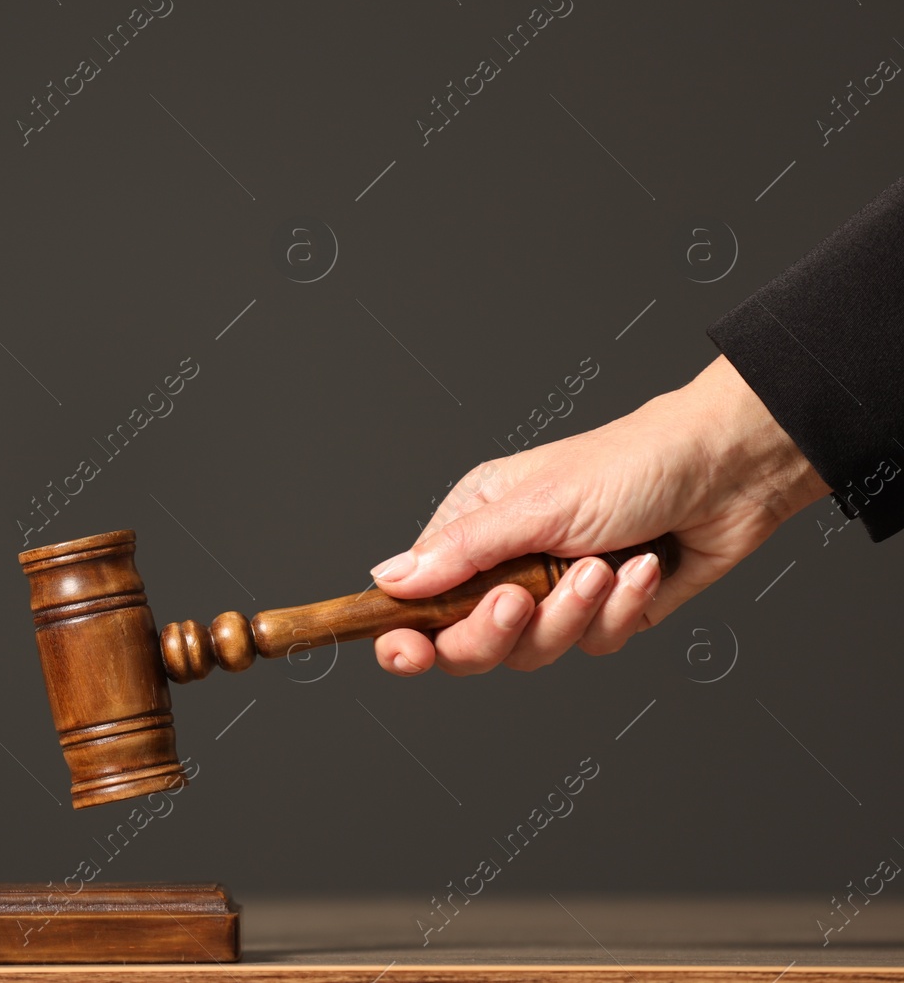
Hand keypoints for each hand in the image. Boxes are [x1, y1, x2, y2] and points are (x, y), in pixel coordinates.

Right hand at [370, 355, 827, 676]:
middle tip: (521, 600)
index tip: (407, 654)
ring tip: (602, 567)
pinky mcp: (606, 616)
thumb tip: (388, 579)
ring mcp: (556, 594)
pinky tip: (642, 567)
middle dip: (496, 630)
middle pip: (466, 642)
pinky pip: (594, 646)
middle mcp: (507, 564)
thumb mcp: (534, 505)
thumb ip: (460, 551)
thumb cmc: (632, 463)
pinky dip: (621, 610)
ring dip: (572, 613)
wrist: (729, 472)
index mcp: (474, 526)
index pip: (416, 597)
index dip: (404, 635)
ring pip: (532, 652)